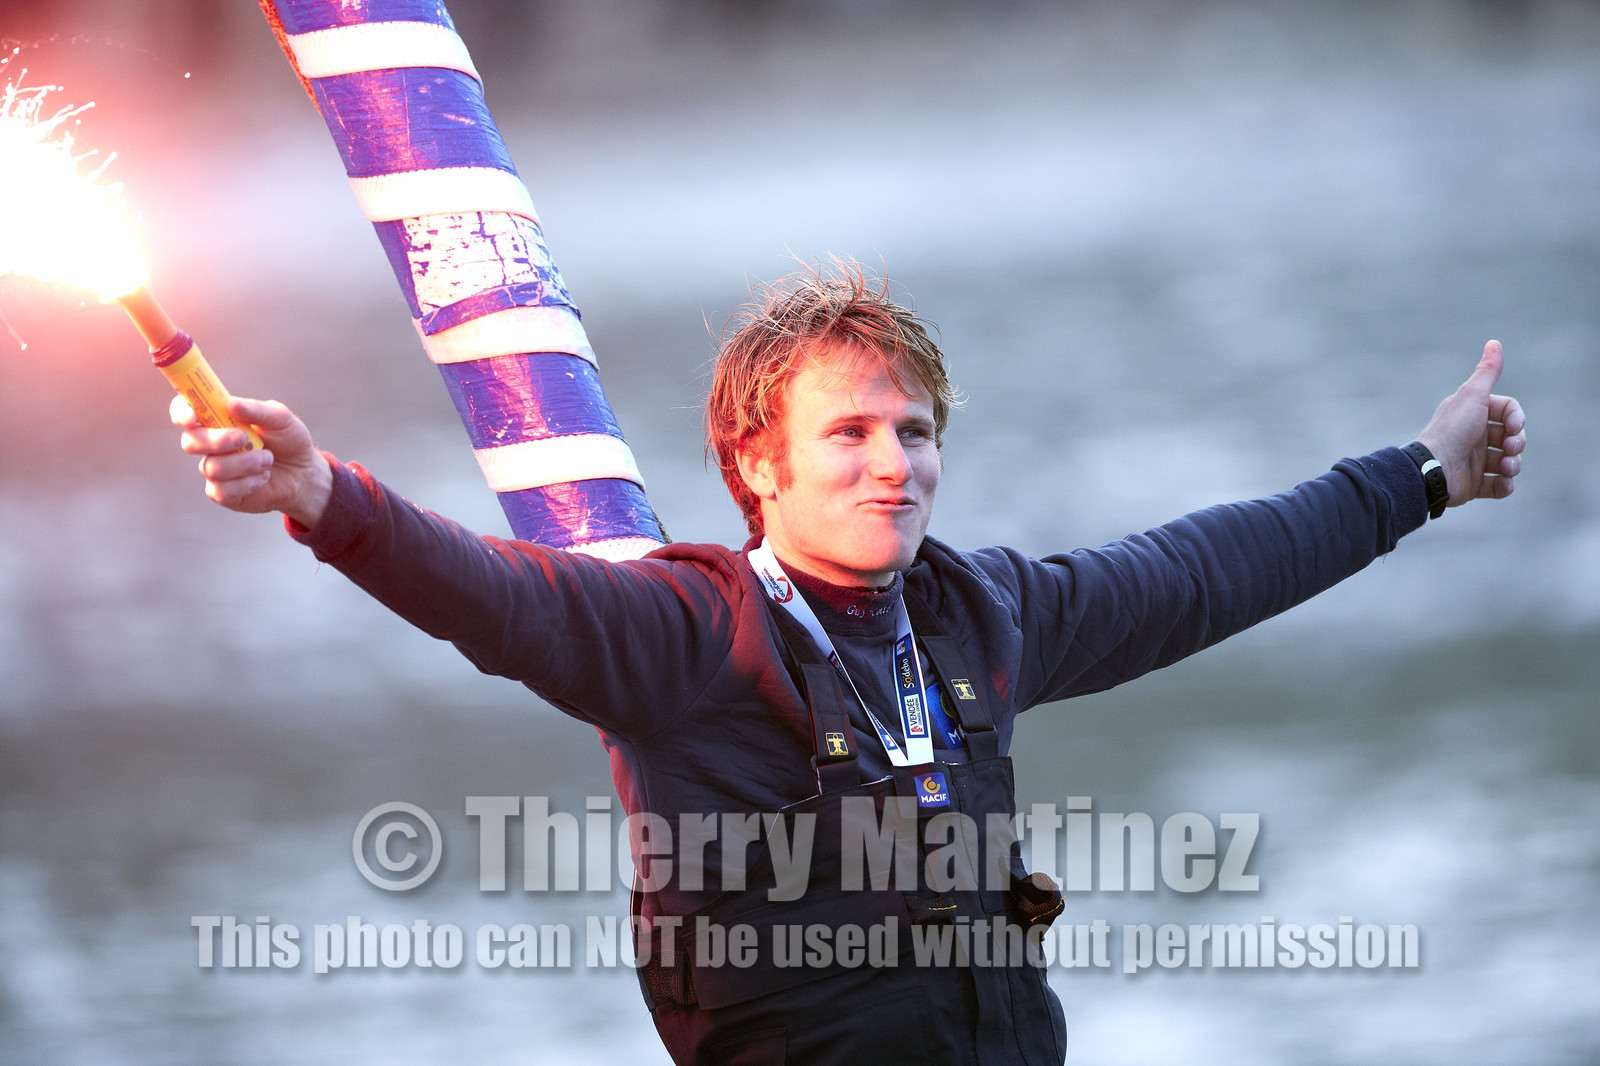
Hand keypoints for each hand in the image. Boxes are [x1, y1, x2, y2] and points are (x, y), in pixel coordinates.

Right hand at [172, 394, 332, 527]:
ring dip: (244, 463)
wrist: (304, 473)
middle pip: (190, 442)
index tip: (192, 417)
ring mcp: (215, 469)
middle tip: (244, 438)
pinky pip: (221, 490)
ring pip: (211, 467)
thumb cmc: (289, 441)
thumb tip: (231, 403)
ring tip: (268, 459)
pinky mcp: (223, 493)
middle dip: (216, 440)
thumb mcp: (281, 419)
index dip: (181, 412)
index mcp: (218, 419)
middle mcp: (211, 444)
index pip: (185, 411)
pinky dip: (247, 483)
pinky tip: (263, 477)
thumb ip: (257, 410)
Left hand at [1414, 340, 1525, 507]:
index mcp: (1473, 415)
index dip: (1517, 418)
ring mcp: (1475, 461)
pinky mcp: (1474, 484)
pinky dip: (1505, 485)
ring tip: (1506, 468)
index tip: (1514, 426)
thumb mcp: (1472, 396)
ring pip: (1509, 462)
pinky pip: (1499, 486)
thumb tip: (1494, 342)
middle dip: (1518, 442)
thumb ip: (1487, 372)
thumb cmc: (1452, 430)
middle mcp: (1474, 436)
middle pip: (1511, 437)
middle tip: (1510, 448)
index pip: (1508, 412)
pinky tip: (1501, 483)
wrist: (1432, 469)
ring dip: (1514, 465)